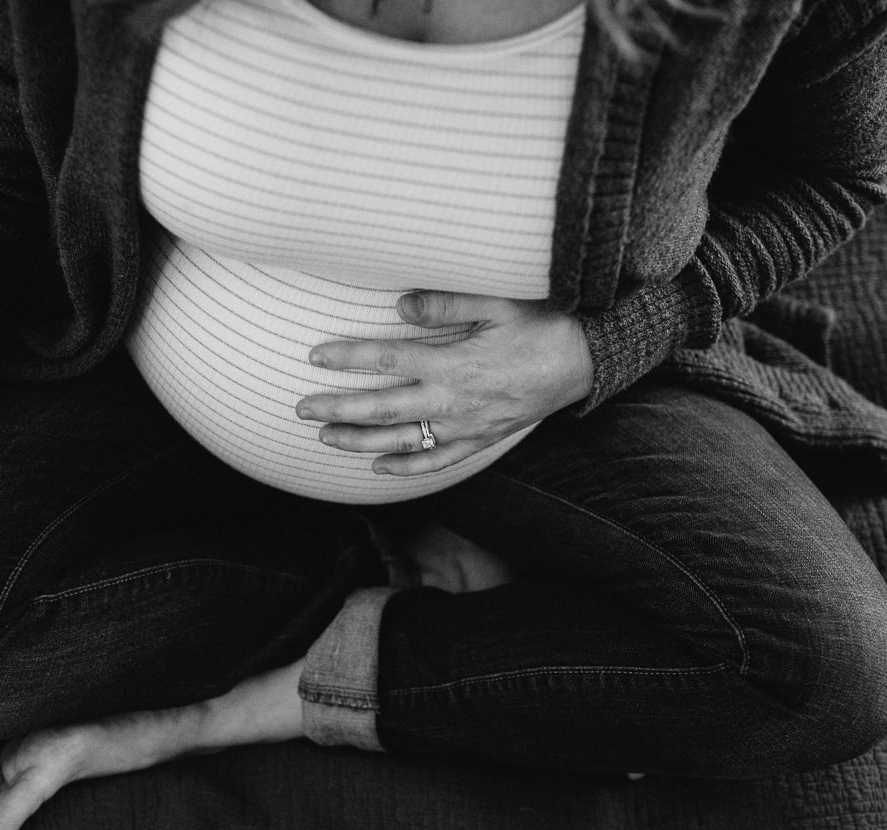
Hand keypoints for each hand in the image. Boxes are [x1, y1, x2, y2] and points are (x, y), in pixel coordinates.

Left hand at [296, 291, 592, 474]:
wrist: (586, 362)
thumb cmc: (542, 324)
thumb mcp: (497, 303)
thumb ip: (446, 304)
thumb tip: (398, 305)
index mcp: (454, 362)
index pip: (387, 359)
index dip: (348, 357)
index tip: (314, 355)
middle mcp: (454, 401)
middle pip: (382, 408)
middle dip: (337, 408)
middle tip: (300, 408)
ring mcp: (466, 426)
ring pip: (402, 441)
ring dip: (359, 440)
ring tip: (324, 436)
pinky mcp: (480, 440)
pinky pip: (437, 462)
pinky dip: (406, 468)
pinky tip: (376, 467)